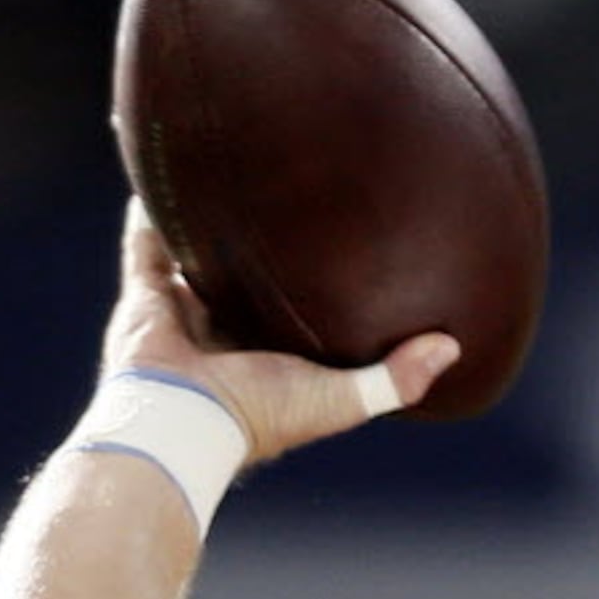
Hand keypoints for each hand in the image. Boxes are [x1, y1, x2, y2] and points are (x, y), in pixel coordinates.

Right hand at [98, 197, 460, 464]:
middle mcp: (227, 338)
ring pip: (197, 261)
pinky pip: (146, 246)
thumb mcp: (341, 399)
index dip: (319, 293)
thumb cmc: (262, 414)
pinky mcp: (145, 299)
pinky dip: (150, 214)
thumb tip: (453, 346)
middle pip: (248, 285)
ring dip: (206, 227)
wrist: (182, 422)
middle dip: (262, 254)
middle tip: (285, 201)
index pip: (299, 319)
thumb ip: (395, 377)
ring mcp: (183, 316)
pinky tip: (163, 177)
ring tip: (224, 176)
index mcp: (271, 361)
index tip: (347, 255)